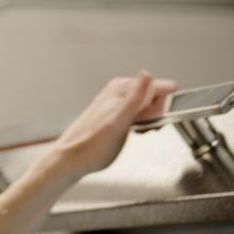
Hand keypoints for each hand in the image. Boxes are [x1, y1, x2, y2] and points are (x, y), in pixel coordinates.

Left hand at [43, 72, 178, 179]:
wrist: (71, 158)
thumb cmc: (92, 145)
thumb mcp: (119, 122)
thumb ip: (135, 98)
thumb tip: (146, 74)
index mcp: (122, 88)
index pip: (159, 87)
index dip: (163, 106)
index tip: (154, 120)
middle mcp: (120, 91)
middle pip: (155, 97)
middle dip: (156, 115)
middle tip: (142, 129)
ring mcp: (118, 102)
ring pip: (148, 106)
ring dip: (149, 121)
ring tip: (134, 132)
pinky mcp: (117, 114)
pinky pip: (138, 113)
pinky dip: (140, 124)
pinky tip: (129, 133)